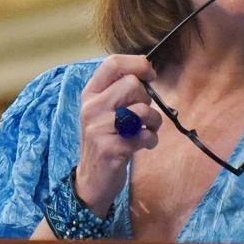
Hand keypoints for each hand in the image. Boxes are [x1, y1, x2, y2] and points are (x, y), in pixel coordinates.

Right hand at [75, 55, 162, 215]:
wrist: (92, 179)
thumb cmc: (105, 140)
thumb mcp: (104, 111)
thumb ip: (119, 91)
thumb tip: (148, 71)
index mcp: (90, 94)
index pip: (112, 63)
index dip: (137, 63)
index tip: (151, 75)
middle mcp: (91, 107)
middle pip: (132, 84)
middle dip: (146, 99)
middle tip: (141, 116)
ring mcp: (99, 128)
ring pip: (141, 109)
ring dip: (153, 122)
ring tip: (146, 130)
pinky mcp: (111, 148)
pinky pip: (145, 135)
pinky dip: (151, 140)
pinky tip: (143, 145)